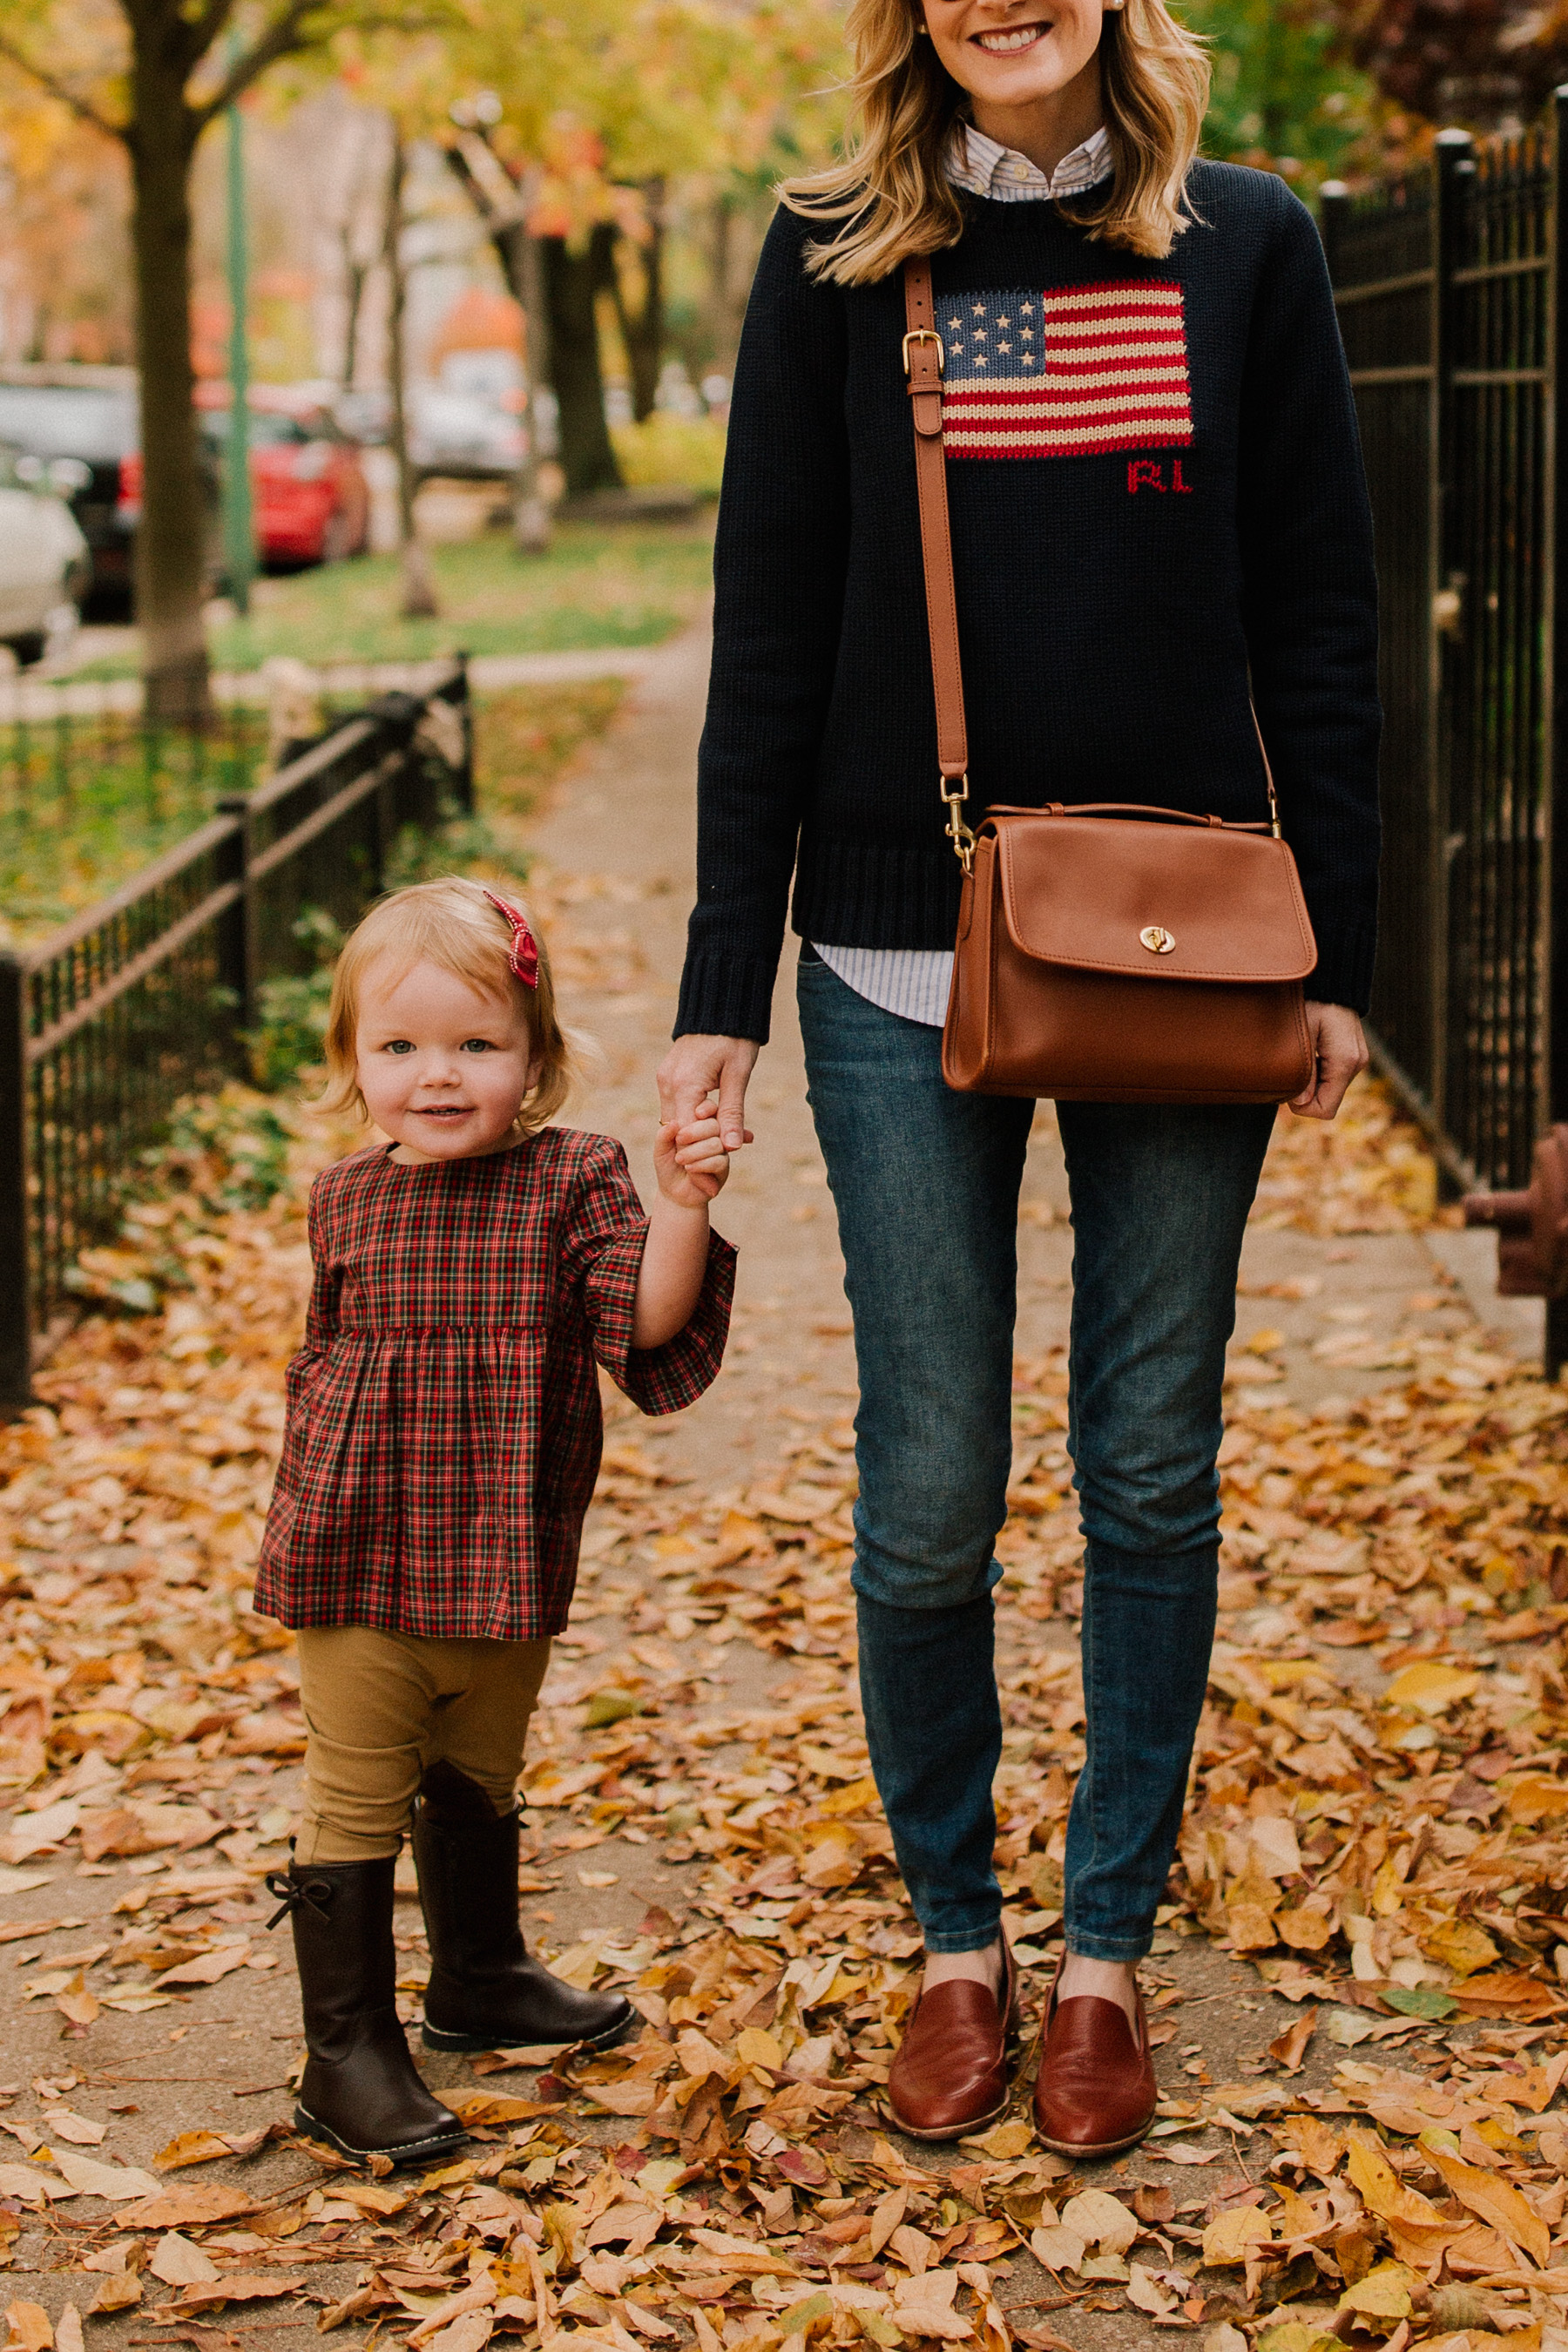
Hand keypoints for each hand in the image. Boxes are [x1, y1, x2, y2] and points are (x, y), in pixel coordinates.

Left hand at [654, 1105, 745, 1207]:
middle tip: (679, 1140)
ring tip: (680, 1160)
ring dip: (695, 1152)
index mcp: (699, 1125)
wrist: (675, 1194)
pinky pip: (719, 1161)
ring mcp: (720, 1151)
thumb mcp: (661, 1150)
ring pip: (716, 1144)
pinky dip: (702, 1165)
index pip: (709, 1109)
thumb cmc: (668, 1167)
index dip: (706, 1108)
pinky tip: (690, 1170)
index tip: (698, 1113)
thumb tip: (674, 1122)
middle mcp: (713, 1136)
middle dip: (696, 1131)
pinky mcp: (724, 1168)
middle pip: (714, 1125)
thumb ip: (664, 1135)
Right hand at [658, 1033, 759, 1154]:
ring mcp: (664, 1079)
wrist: (720, 1007)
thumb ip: (732, 1112)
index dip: (700, 1152)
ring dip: (696, 1131)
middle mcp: (667, 1084)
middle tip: (727, 1153)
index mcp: (683, 1086)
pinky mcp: (667, 1075)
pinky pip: (675, 1105)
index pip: (685, 1134)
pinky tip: (713, 1119)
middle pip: (676, 1130)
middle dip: (698, 1145)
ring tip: (724, 1137)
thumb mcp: (738, 1076)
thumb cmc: (734, 1038)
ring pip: (674, 1119)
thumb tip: (732, 1147)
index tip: (721, 1163)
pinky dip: (691, 1116)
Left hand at [1289, 1000, 1368, 1120]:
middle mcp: (1357, 1064)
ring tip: (1302, 1056)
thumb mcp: (1302, 1034)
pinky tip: (1311, 1054)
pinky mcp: (1354, 1056)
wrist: (1333, 982)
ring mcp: (1358, 1060)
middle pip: (1328, 1101)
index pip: (1325, 1109)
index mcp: (1345, 1062)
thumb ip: (1303, 1071)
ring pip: (1331, 1090)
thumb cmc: (1313, 1002)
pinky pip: (1334, 1077)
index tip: (1288, 1087)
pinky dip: (1319, 1073)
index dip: (1303, 1107)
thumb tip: (1300, 1102)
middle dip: (1307, 1094)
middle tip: (1291, 1069)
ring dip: (1313, 1082)